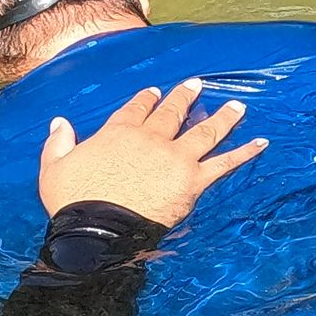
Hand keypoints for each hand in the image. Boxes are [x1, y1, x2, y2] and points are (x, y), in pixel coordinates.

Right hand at [38, 78, 264, 227]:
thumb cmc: (74, 201)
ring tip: (238, 106)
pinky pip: (224, 163)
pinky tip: (261, 142)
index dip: (146, 99)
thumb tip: (59, 123)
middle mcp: (151, 138)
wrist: (99, 230)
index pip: (136, 108)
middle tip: (198, 85)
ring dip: (223, 117)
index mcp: (118, 132)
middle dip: (186, 97)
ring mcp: (175, 157)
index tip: (154, 92)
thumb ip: (58, 143)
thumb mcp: (54, 167)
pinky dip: (244, 152)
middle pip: (172, 112)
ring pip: (204, 131)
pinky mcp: (193, 180)